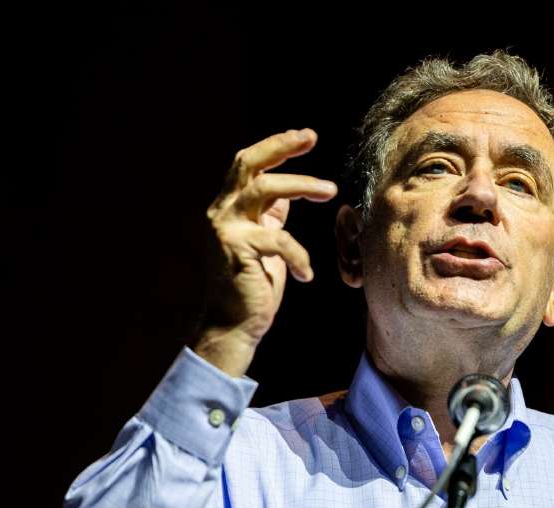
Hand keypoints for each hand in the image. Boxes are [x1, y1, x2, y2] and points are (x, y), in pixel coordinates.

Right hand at [194, 128, 337, 376]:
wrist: (234, 326)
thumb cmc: (254, 286)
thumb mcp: (265, 243)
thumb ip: (270, 217)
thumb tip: (289, 195)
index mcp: (229, 208)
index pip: (248, 164)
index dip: (276, 147)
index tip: (305, 136)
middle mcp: (222, 213)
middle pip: (248, 163)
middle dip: (281, 146)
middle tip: (312, 137)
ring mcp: (227, 230)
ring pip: (265, 189)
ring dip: (303, 185)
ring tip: (331, 191)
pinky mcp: (239, 250)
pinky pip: (279, 240)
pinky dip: (300, 255)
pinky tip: (308, 275)